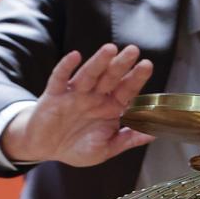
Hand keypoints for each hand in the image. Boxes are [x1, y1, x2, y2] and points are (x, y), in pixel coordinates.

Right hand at [2, 44, 154, 167]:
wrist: (45, 149)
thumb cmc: (78, 147)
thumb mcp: (106, 149)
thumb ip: (127, 139)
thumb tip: (153, 135)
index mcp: (110, 108)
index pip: (127, 90)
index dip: (136, 78)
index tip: (147, 65)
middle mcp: (95, 96)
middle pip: (111, 77)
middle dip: (121, 64)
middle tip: (133, 51)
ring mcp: (75, 93)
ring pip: (89, 74)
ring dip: (98, 62)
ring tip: (110, 49)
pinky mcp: (54, 94)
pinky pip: (60, 78)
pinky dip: (66, 67)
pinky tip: (75, 56)